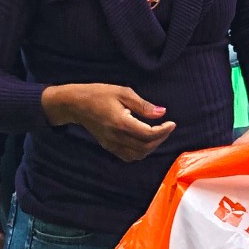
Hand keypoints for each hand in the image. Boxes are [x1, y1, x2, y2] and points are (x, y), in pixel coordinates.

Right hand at [42, 83, 175, 161]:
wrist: (76, 104)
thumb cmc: (100, 94)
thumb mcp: (124, 93)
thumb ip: (144, 105)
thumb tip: (162, 112)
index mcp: (121, 123)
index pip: (148, 134)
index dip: (164, 131)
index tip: (172, 123)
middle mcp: (116, 137)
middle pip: (145, 147)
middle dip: (160, 139)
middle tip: (167, 127)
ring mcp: (111, 144)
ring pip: (137, 155)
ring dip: (151, 147)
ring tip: (158, 133)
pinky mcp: (108, 146)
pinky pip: (128, 156)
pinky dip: (140, 152)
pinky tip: (145, 140)